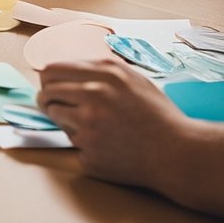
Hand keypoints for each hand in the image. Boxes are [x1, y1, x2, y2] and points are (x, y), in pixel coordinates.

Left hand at [37, 59, 189, 195]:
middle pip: (46, 91)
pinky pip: (70, 141)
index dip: (48, 81)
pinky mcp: (87, 148)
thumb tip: (64, 71)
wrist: (177, 152)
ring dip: (65, 121)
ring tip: (92, 126)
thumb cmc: (156, 116)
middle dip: (48, 100)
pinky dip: (83, 143)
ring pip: (54, 114)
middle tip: (57, 108)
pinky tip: (106, 145)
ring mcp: (89, 122)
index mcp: (106, 73)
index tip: (52, 89)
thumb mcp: (133, 80)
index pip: (52, 70)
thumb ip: (100, 72)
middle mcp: (95, 93)